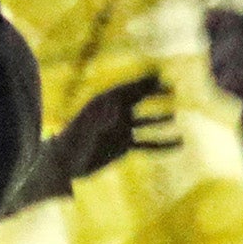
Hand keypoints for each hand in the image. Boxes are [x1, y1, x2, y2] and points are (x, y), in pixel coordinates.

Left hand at [53, 72, 179, 186]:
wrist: (63, 165)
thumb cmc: (70, 144)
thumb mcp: (84, 129)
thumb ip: (100, 119)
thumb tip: (118, 110)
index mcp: (103, 104)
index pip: (127, 89)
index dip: (142, 83)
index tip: (158, 78)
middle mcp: (114, 114)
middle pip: (138, 99)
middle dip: (154, 93)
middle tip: (171, 88)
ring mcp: (120, 130)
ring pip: (145, 122)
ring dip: (159, 118)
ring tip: (175, 116)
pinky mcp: (124, 146)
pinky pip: (148, 144)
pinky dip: (163, 144)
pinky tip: (179, 143)